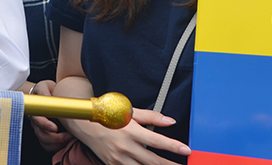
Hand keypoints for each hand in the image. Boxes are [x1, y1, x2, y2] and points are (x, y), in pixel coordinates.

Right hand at [29, 80, 72, 152]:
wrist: (43, 94)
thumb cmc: (45, 90)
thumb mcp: (44, 86)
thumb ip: (45, 91)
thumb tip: (47, 98)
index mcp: (36, 110)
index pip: (38, 119)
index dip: (45, 125)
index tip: (54, 128)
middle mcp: (36, 121)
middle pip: (41, 134)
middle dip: (54, 138)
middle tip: (68, 136)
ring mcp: (39, 129)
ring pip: (44, 142)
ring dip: (57, 143)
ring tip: (69, 139)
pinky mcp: (44, 135)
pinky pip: (47, 146)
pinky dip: (56, 147)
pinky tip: (65, 143)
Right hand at [70, 108, 190, 164]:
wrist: (84, 124)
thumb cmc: (108, 115)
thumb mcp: (129, 112)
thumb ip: (151, 117)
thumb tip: (170, 121)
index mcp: (130, 131)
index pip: (156, 141)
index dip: (173, 146)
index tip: (187, 150)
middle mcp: (125, 147)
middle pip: (153, 161)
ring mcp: (118, 159)